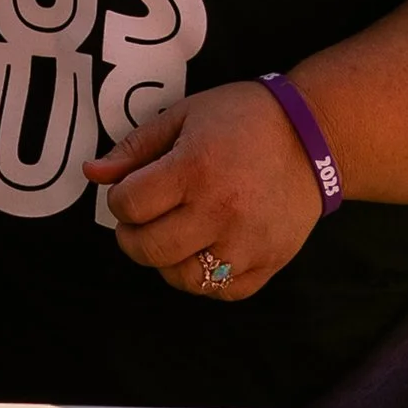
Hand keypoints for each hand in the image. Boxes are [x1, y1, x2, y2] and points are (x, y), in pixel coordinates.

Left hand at [84, 83, 329, 302]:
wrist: (315, 136)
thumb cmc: (244, 119)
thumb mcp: (185, 116)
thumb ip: (136, 148)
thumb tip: (92, 174)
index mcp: (195, 168)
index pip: (128, 205)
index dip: (119, 199)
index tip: (132, 190)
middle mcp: (220, 211)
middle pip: (148, 248)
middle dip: (132, 235)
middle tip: (143, 219)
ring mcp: (247, 243)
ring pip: (182, 278)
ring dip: (166, 261)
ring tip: (174, 236)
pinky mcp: (269, 262)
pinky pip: (222, 291)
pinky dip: (205, 279)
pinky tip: (205, 251)